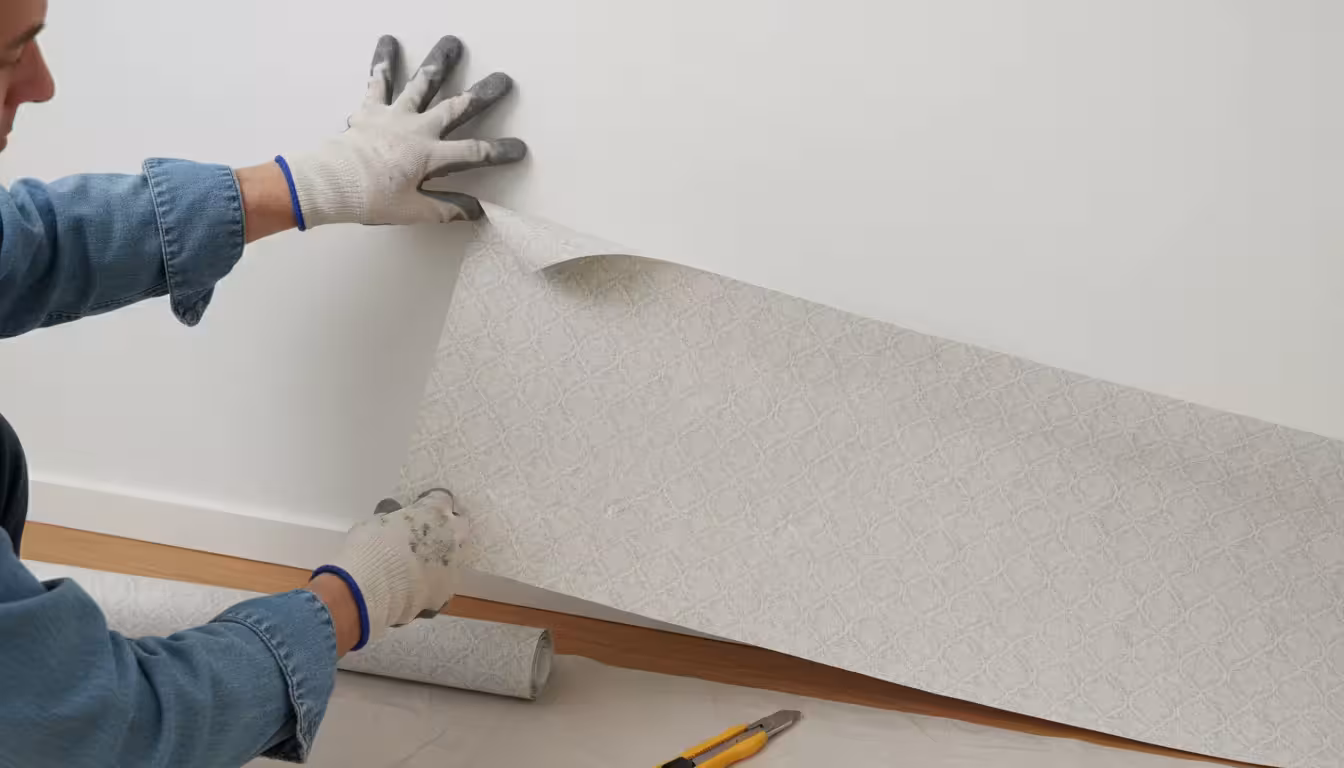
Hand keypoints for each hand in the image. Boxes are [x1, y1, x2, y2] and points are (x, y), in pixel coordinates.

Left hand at [279, 35, 525, 228]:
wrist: (330, 184)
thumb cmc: (369, 198)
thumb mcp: (413, 210)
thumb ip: (446, 208)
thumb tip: (475, 212)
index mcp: (430, 156)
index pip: (474, 152)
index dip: (499, 151)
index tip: (518, 148)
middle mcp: (417, 129)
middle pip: (457, 108)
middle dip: (483, 94)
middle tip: (502, 80)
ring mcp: (395, 115)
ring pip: (422, 84)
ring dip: (439, 62)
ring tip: (453, 43)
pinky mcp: (372, 110)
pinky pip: (379, 82)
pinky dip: (383, 62)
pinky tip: (388, 41)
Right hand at [312, 489, 467, 650]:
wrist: (369, 588)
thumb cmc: (369, 547)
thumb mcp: (377, 522)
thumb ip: (394, 518)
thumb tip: (393, 519)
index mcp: (435, 510)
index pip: (442, 498)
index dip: (429, 505)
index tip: (419, 511)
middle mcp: (452, 534)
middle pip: (458, 526)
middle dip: (445, 529)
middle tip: (425, 537)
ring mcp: (454, 564)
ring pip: (456, 556)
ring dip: (443, 557)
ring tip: (421, 566)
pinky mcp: (448, 591)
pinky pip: (444, 583)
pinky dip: (433, 584)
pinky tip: (417, 589)